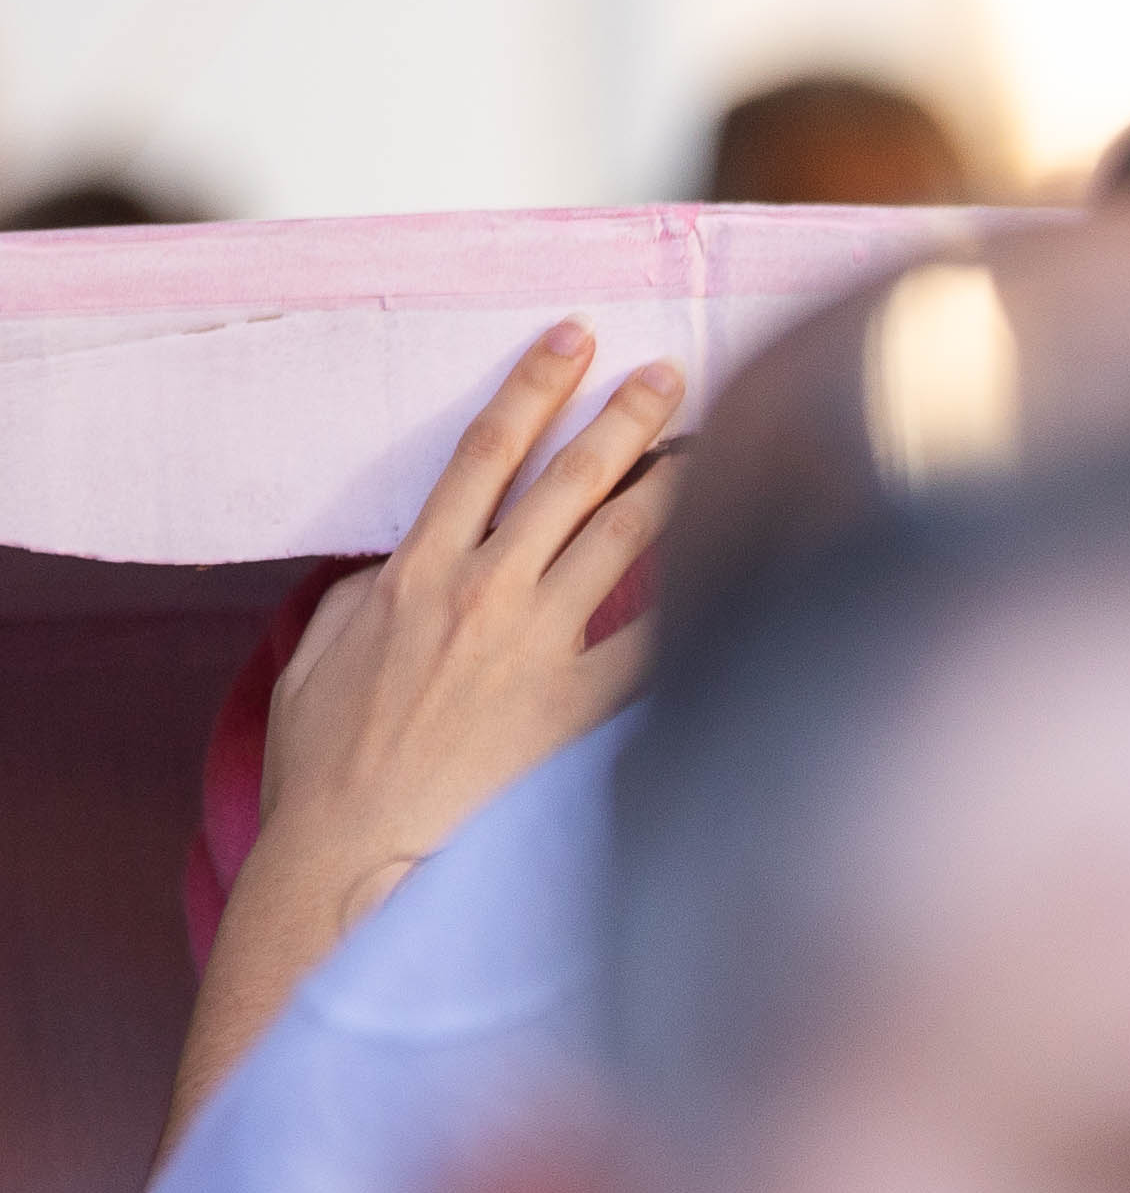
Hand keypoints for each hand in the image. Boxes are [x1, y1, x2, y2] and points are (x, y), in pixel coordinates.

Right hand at [168, 323, 683, 1135]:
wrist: (350, 853)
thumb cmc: (326, 766)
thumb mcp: (317, 656)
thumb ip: (362, 594)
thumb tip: (399, 561)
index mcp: (414, 572)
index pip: (485, 453)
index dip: (532, 386)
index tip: (572, 339)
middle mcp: (483, 592)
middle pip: (569, 479)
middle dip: (625, 415)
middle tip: (671, 373)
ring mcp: (535, 646)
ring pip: (623, 537)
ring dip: (674, 480)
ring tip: (718, 441)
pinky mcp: (577, 705)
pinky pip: (658, 640)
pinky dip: (703, 596)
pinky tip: (748, 556)